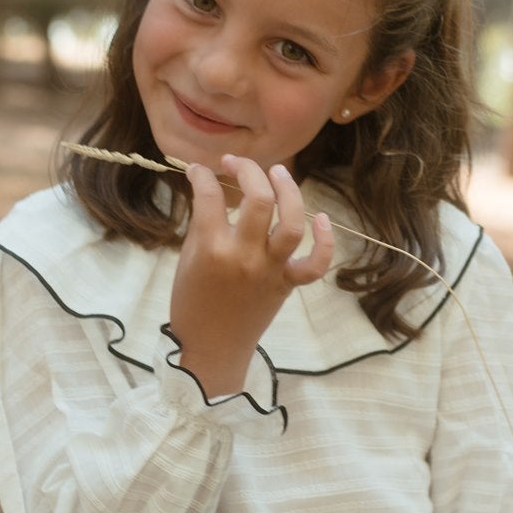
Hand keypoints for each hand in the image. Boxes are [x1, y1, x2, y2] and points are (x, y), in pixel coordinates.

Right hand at [170, 156, 332, 395]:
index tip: (200, 170)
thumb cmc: (192, 303)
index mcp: (211, 248)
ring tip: (279, 173)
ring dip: (289, 191)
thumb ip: (203, 225)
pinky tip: (322, 219)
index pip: (210, 194)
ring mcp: (269, 270)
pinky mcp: (286, 284)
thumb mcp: (188, 260)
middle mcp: (244, 256)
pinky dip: (324, 242)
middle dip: (248, 170)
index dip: (202, 174)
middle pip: (258, 198)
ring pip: (291, 223)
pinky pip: (314, 264)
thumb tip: (215, 191)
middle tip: (236, 164)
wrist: (211, 348)